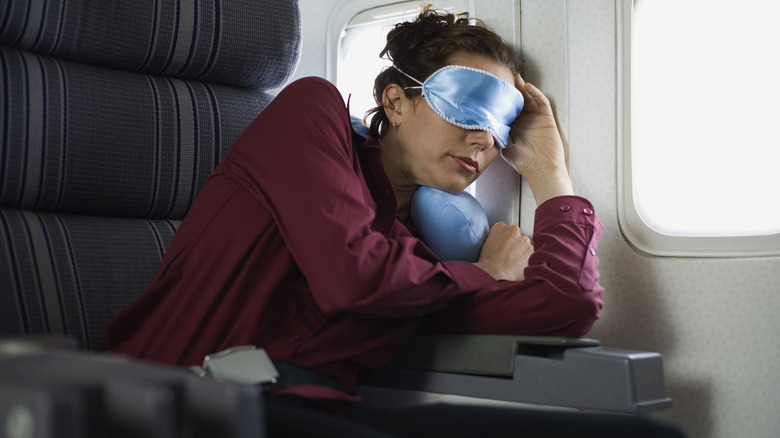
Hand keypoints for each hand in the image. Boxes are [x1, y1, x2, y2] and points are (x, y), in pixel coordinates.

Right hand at [474, 222, 533, 281]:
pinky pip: (531, 253)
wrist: (497, 273)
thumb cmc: (489, 262)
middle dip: (515, 243)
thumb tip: (501, 242)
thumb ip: (496, 238)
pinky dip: (527, 258)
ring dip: (521, 251)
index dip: (505, 238)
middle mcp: (513, 230)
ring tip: (513, 262)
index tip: (504, 245)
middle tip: (509, 255)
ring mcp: (524, 239)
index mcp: (500, 227)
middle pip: (517, 235)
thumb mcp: (487, 245)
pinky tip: (519, 265)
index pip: (505, 228)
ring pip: (525, 244)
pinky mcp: (532, 249)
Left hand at [502, 75, 573, 204]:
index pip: (507, 109)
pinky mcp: (547, 119)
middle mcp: (525, 121)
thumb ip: (498, 135)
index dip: (501, 100)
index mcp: (515, 127)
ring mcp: (536, 119)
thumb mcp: (505, 147)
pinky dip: (535, 93)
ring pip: (529, 98)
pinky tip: (527, 86)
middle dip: (512, 90)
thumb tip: (485, 124)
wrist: (542, 170)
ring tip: (515, 77)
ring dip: (523, 88)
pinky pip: (541, 102)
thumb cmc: (523, 162)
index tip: (492, 90)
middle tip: (503, 78)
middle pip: (518, 101)